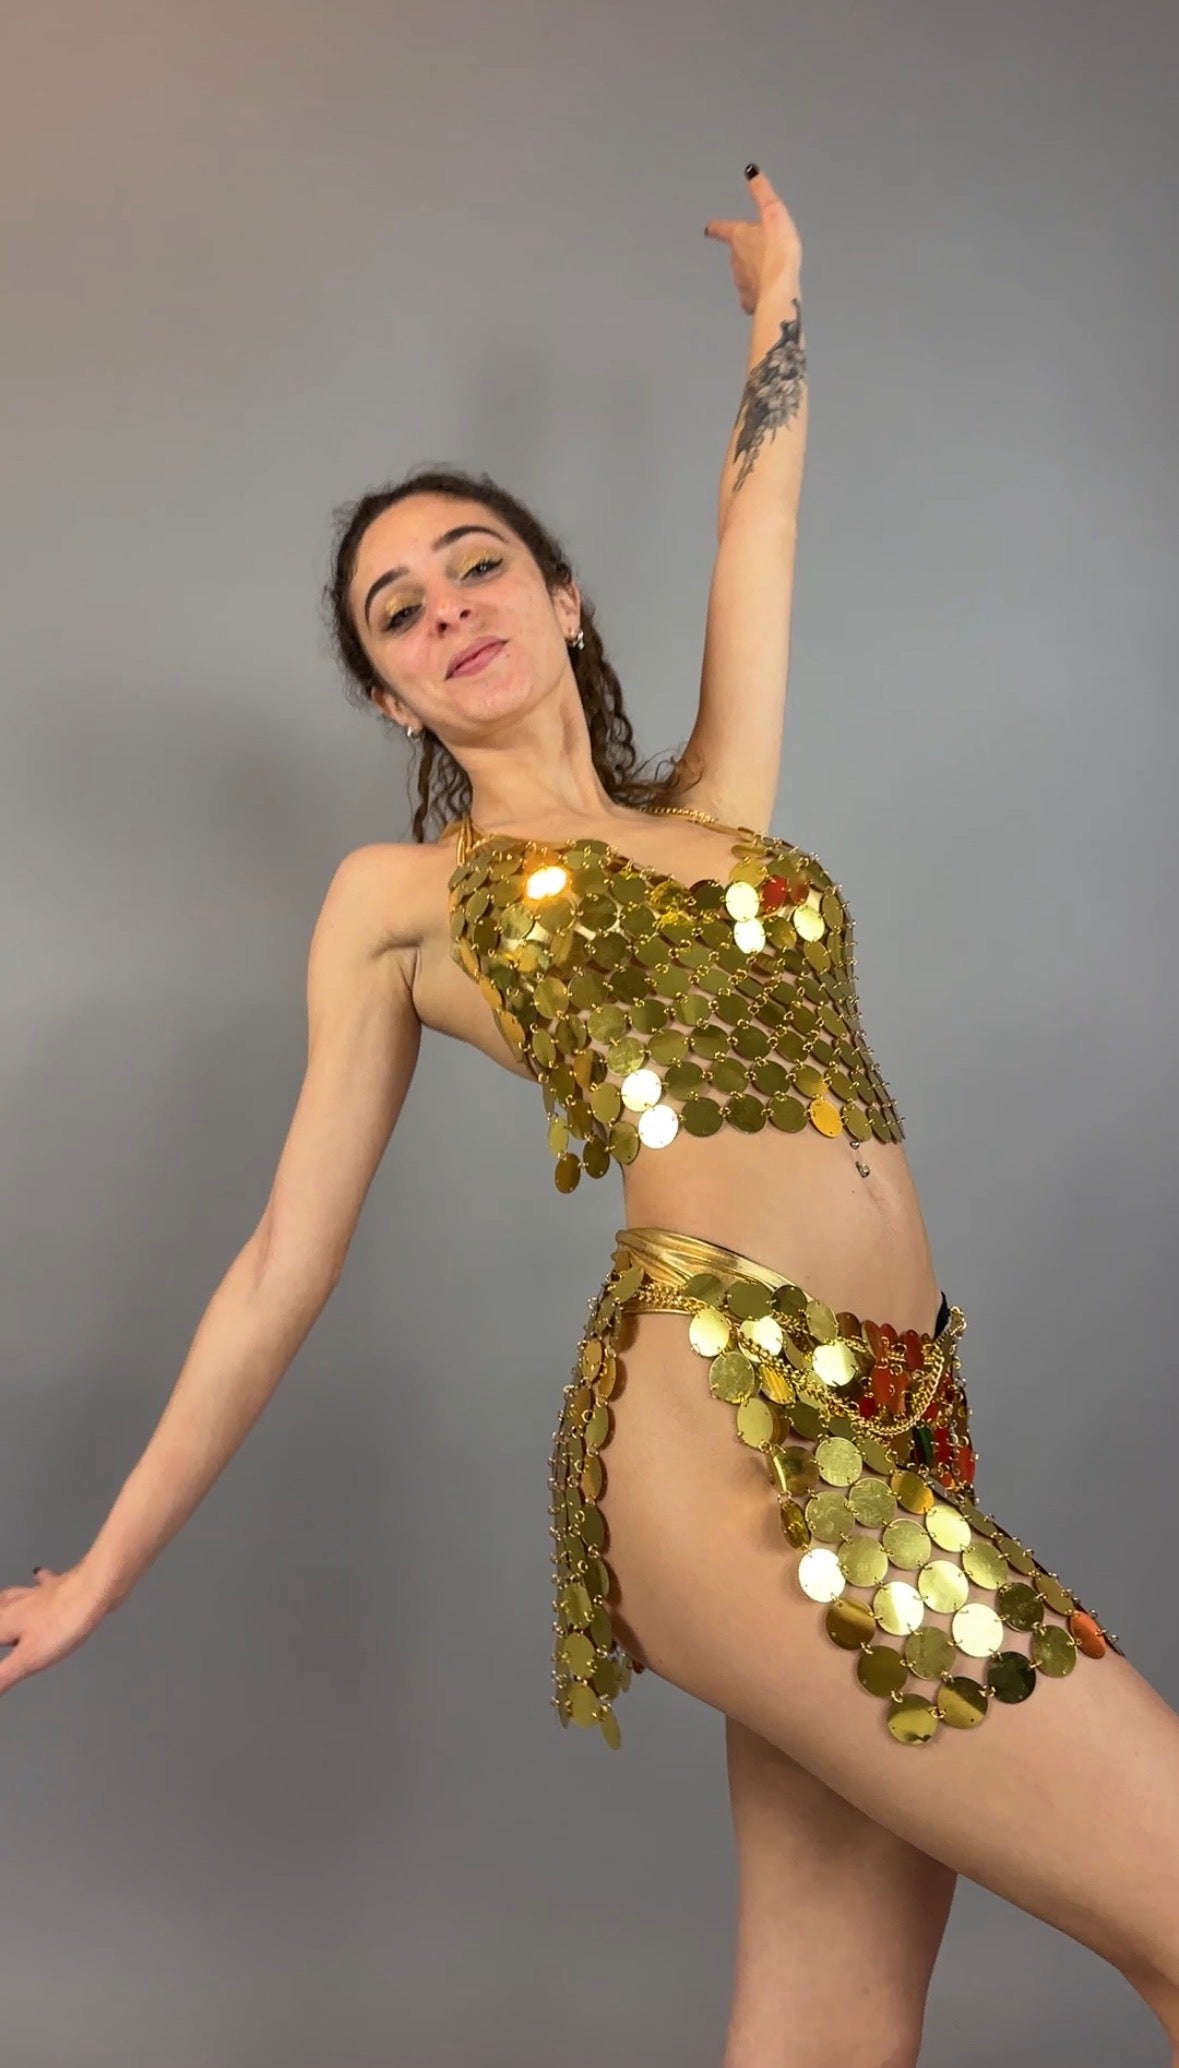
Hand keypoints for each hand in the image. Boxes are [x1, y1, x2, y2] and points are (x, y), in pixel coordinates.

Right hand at [0, 1563, 110, 1695]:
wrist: (96, 1588)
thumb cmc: (62, 1624)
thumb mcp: (28, 1658)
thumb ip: (2, 1676)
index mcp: (7, 1622)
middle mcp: (19, 1605)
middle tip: (2, 1632)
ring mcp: (41, 1594)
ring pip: (14, 1596)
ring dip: (5, 1601)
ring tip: (0, 1601)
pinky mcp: (62, 1586)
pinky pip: (44, 1581)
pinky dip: (39, 1580)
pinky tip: (38, 1574)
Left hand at [705, 164, 801, 314]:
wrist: (780, 287)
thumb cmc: (778, 249)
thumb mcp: (773, 213)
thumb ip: (762, 193)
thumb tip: (751, 172)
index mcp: (739, 238)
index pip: (723, 229)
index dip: (717, 227)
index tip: (709, 229)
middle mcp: (735, 261)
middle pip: (735, 253)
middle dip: (743, 251)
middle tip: (756, 251)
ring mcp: (740, 282)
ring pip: (742, 275)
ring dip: (751, 272)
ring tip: (764, 272)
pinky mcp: (750, 301)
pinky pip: (750, 296)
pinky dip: (755, 293)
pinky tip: (763, 294)